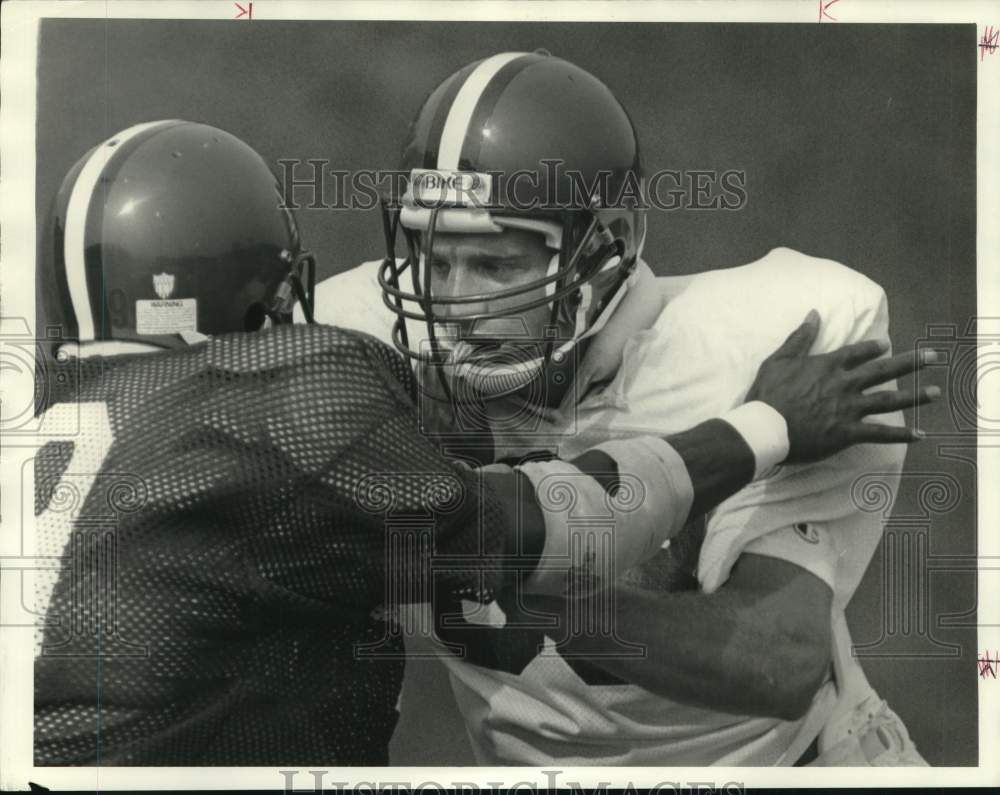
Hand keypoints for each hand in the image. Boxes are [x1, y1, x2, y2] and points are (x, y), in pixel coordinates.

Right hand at [745, 310, 939, 463]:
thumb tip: (814, 313)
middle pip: (883, 370)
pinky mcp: (848, 432)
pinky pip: (880, 434)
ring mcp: (849, 408)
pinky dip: (902, 435)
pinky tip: (922, 434)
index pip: (857, 353)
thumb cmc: (767, 394)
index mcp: (828, 366)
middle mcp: (844, 384)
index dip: (872, 348)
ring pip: (889, 400)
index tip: (886, 345)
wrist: (766, 427)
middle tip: (934, 357)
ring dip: (915, 396)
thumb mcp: (779, 360)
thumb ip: (800, 337)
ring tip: (936, 392)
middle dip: (911, 362)